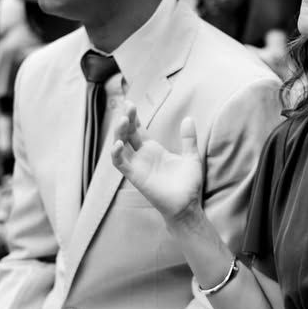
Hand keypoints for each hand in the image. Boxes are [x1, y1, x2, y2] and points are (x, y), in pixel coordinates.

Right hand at [110, 103, 203, 223]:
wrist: (187, 205)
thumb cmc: (188, 184)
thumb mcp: (191, 156)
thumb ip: (188, 139)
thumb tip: (188, 118)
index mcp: (153, 150)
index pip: (137, 130)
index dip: (133, 117)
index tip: (130, 103)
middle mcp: (142, 156)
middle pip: (127, 134)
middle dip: (126, 119)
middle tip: (128, 105)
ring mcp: (137, 166)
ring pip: (120, 146)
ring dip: (119, 133)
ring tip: (122, 120)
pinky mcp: (135, 176)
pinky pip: (120, 164)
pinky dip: (116, 154)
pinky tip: (118, 143)